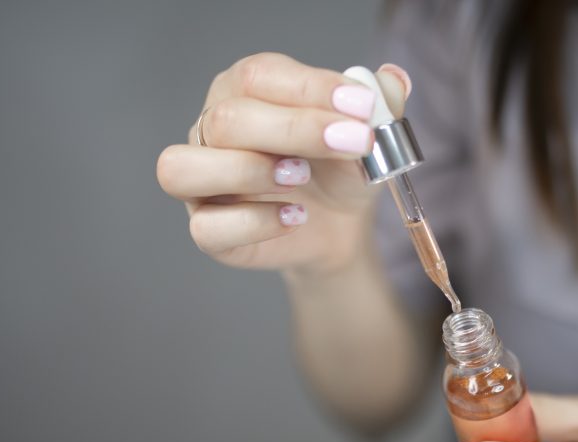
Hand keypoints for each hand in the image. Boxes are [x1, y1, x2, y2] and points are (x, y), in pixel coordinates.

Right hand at [156, 53, 409, 271]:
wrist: (340, 225)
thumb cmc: (341, 168)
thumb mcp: (368, 134)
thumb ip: (379, 104)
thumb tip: (392, 81)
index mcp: (245, 91)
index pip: (258, 75)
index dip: (311, 89)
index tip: (362, 108)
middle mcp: (212, 130)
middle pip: (227, 119)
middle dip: (297, 129)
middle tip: (353, 142)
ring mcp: (202, 183)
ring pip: (184, 168)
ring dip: (247, 171)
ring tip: (301, 177)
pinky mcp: (209, 231)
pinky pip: (207, 228)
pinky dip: (253, 223)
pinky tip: (294, 217)